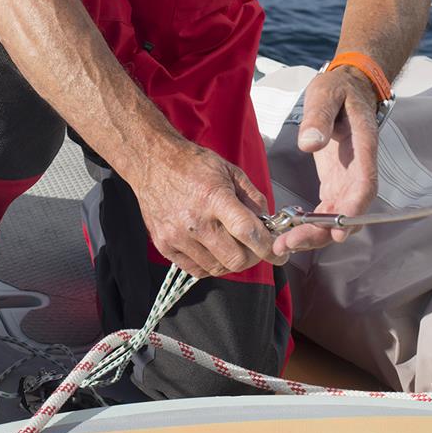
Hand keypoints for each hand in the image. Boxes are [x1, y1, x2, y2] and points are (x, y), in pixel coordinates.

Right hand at [132, 140, 288, 277]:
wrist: (152, 162)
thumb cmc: (192, 164)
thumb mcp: (229, 170)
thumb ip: (253, 197)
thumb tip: (268, 223)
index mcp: (214, 197)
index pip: (248, 233)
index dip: (269, 248)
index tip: (279, 254)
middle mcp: (195, 221)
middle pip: (235, 259)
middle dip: (253, 257)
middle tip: (255, 247)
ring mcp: (177, 236)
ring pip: (218, 268)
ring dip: (231, 261)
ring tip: (231, 244)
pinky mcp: (164, 245)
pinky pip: (196, 270)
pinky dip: (211, 264)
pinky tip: (213, 248)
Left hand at [272, 67, 378, 255]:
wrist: (348, 87)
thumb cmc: (339, 89)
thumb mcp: (326, 94)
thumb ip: (319, 116)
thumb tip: (310, 142)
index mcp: (363, 147)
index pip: (364, 185)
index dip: (353, 211)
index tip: (338, 231)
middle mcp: (359, 169)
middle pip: (350, 211)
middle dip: (323, 232)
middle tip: (291, 243)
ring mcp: (348, 179)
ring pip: (338, 217)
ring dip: (315, 235)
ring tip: (284, 244)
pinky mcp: (336, 183)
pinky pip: (328, 211)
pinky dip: (312, 225)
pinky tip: (290, 233)